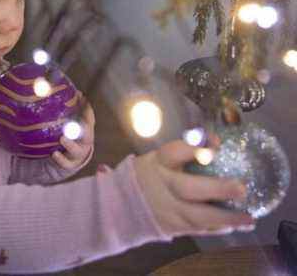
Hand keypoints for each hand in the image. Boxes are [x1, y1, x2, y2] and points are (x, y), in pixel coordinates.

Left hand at [52, 93, 94, 169]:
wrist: (68, 160)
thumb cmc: (70, 136)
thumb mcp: (70, 123)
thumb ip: (69, 110)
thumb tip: (62, 90)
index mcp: (85, 130)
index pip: (89, 118)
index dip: (86, 108)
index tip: (80, 96)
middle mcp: (84, 142)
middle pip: (87, 135)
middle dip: (83, 129)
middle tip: (76, 122)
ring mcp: (78, 154)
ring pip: (77, 150)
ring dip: (70, 144)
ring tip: (62, 138)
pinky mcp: (70, 164)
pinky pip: (66, 164)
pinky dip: (60, 159)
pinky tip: (54, 154)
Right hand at [134, 139, 254, 235]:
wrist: (123, 204)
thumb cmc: (150, 175)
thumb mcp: (161, 158)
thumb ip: (185, 152)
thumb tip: (215, 141)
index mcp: (159, 163)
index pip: (174, 153)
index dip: (195, 148)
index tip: (217, 143)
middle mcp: (163, 186)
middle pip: (187, 188)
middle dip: (215, 189)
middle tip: (240, 188)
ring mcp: (168, 210)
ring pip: (197, 216)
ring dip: (225, 218)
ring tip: (248, 218)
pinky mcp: (173, 227)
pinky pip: (199, 230)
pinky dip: (218, 228)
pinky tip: (235, 226)